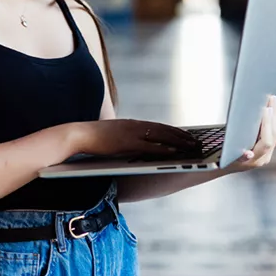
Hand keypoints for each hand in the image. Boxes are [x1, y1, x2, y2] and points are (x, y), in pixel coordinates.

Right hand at [75, 119, 202, 157]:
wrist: (78, 134)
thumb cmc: (92, 138)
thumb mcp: (112, 135)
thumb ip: (124, 137)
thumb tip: (132, 145)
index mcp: (131, 124)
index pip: (157, 127)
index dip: (173, 131)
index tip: (186, 134)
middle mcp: (135, 126)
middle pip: (164, 130)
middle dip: (182, 135)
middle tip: (196, 141)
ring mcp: (132, 134)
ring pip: (161, 136)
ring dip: (179, 141)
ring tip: (192, 146)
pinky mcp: (127, 143)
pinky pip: (150, 146)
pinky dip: (164, 148)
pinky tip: (175, 151)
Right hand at [224, 95, 275, 172]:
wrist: (223, 167)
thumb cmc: (221, 159)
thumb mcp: (224, 154)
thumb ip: (237, 155)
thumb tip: (249, 154)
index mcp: (253, 160)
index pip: (266, 142)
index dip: (267, 125)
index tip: (266, 109)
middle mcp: (261, 159)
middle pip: (273, 136)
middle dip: (274, 116)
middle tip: (273, 100)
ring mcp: (265, 156)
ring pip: (275, 135)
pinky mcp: (266, 153)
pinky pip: (274, 138)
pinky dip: (275, 126)